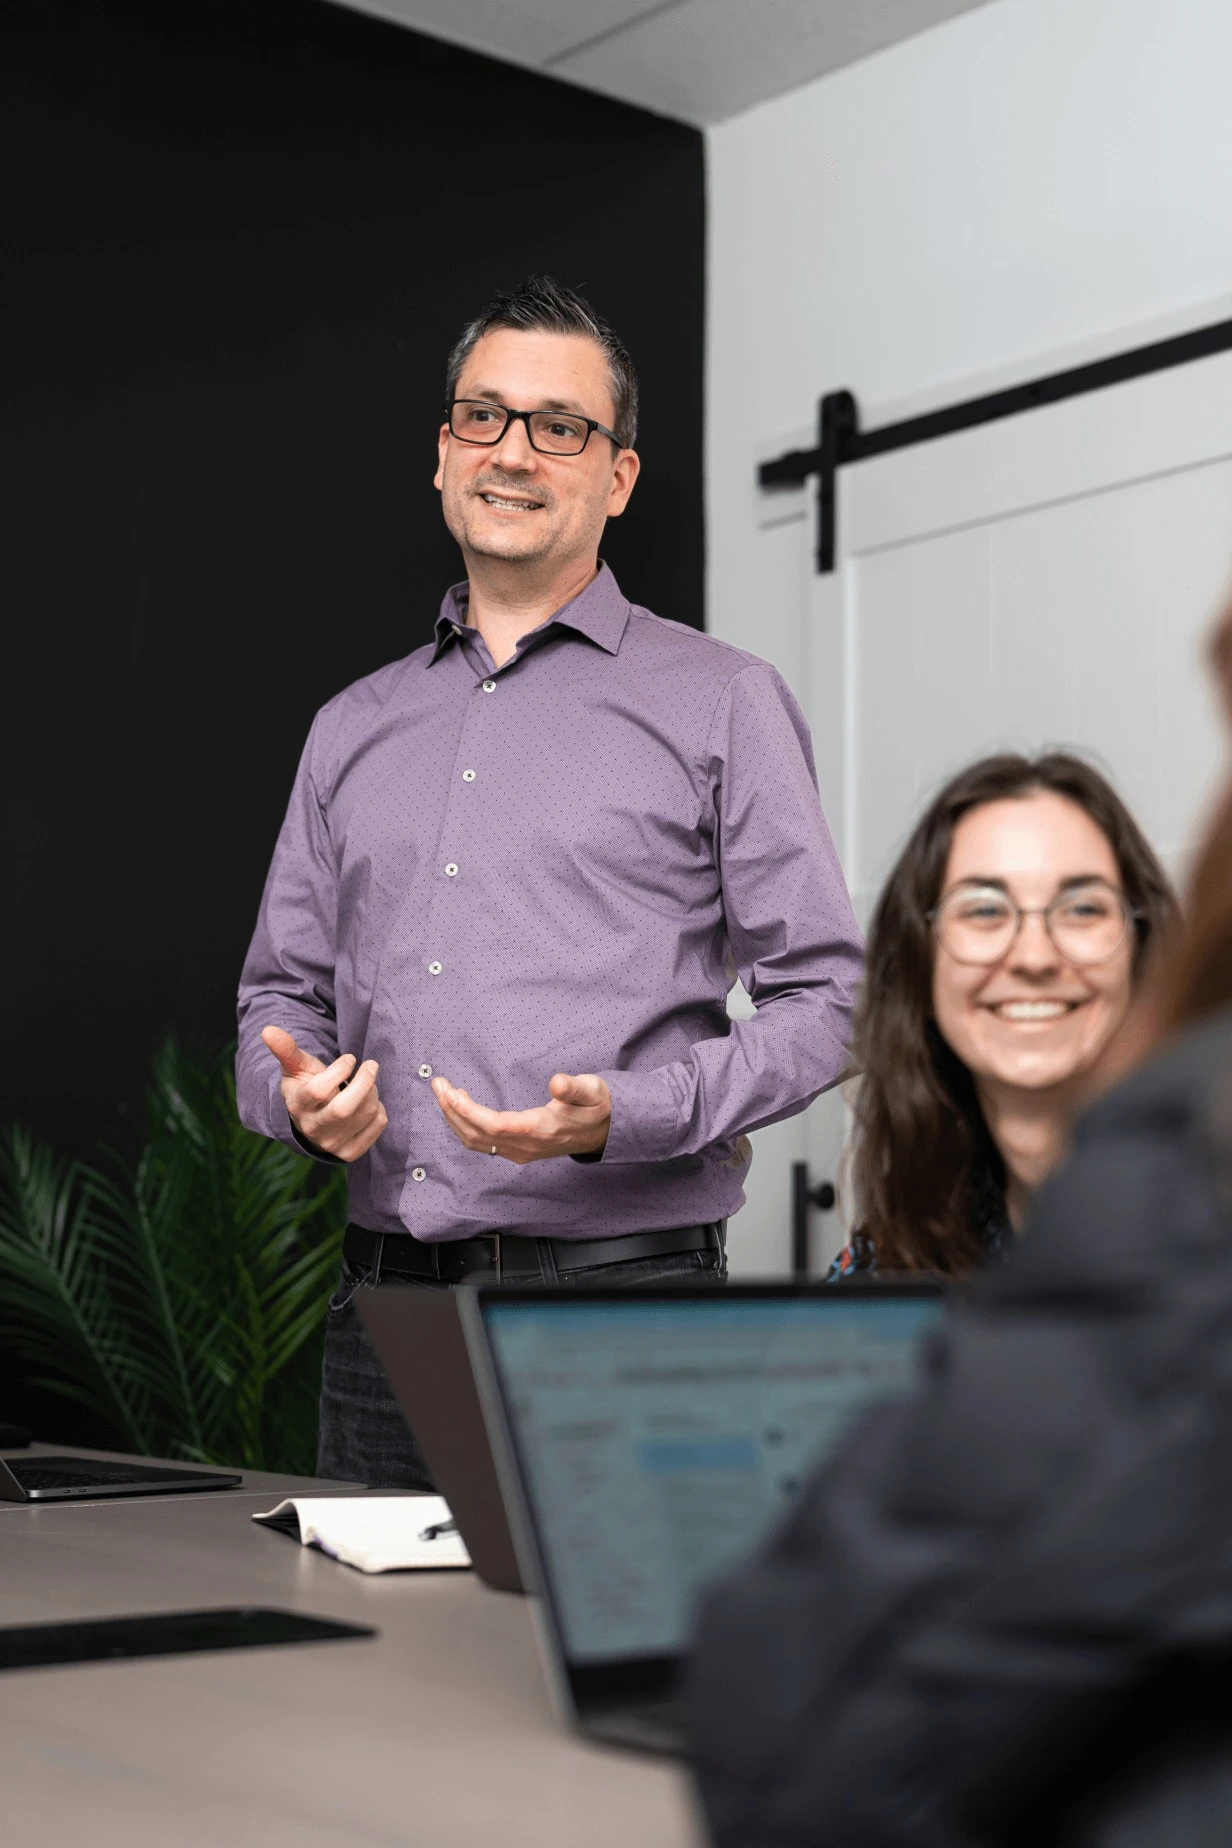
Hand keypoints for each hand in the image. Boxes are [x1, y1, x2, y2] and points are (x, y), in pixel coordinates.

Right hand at [262, 1024, 387, 1162]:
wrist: (311, 1122)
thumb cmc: (306, 1085)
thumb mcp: (295, 1067)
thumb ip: (286, 1049)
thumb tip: (267, 1030)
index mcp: (299, 1105)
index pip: (321, 1090)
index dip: (340, 1069)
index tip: (349, 1058)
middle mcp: (313, 1128)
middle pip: (345, 1109)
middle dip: (365, 1082)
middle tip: (371, 1065)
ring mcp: (332, 1143)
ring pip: (366, 1113)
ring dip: (373, 1091)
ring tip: (366, 1083)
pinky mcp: (350, 1152)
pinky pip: (378, 1125)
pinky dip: (379, 1109)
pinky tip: (367, 1103)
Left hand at [430, 1072, 610, 1164]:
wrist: (605, 1131)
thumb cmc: (595, 1106)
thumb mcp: (592, 1090)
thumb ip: (574, 1087)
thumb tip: (556, 1082)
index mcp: (539, 1130)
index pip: (494, 1126)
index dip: (468, 1111)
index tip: (450, 1092)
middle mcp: (525, 1146)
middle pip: (478, 1135)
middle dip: (452, 1111)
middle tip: (437, 1084)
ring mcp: (520, 1151)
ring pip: (476, 1142)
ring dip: (455, 1119)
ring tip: (443, 1093)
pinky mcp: (517, 1150)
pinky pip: (483, 1144)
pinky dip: (464, 1126)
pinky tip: (459, 1108)